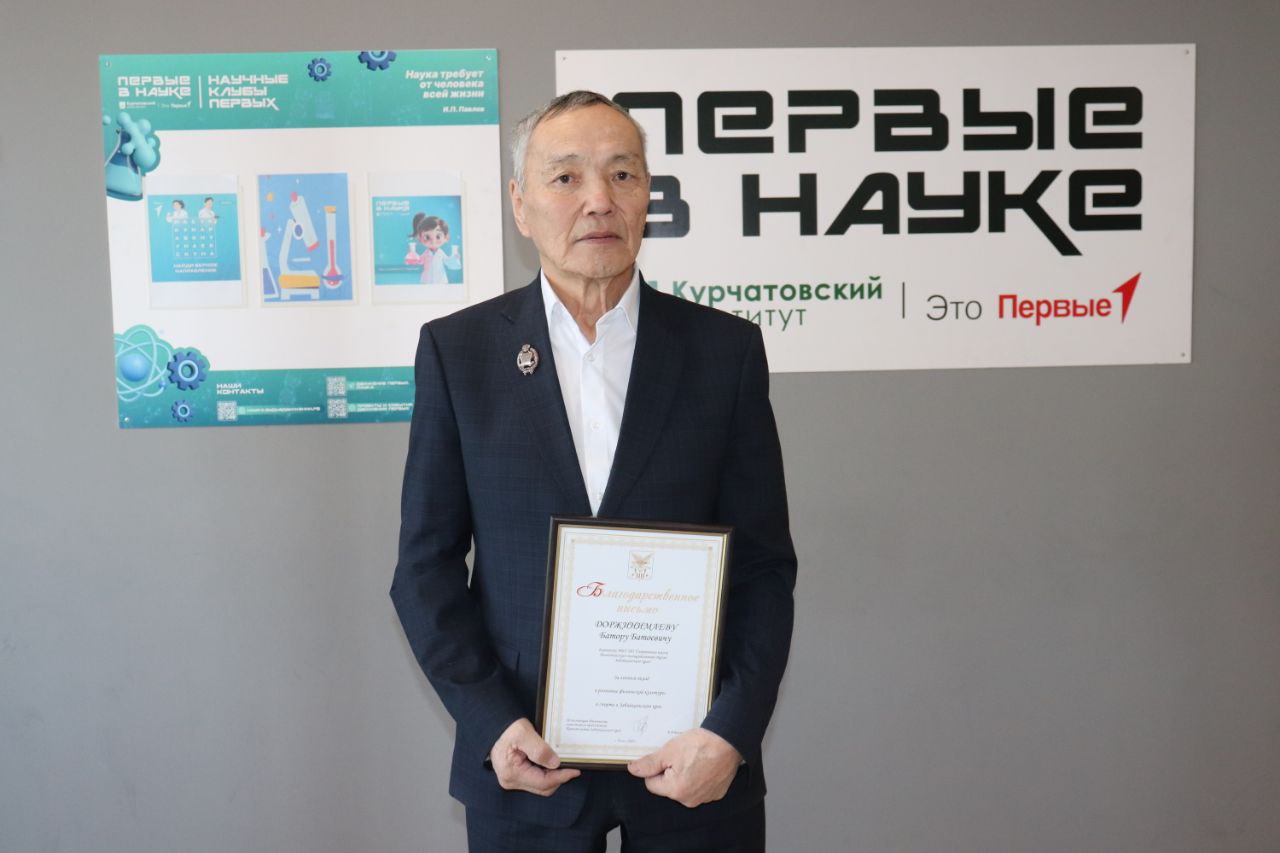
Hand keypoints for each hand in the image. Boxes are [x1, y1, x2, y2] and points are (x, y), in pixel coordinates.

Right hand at [490, 718, 579, 796]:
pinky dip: (546, 772)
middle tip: (571, 765)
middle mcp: (511, 781)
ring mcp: (513, 780)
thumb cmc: (506, 729)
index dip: (561, 777)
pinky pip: (536, 779)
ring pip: (540, 785)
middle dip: (559, 778)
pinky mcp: (516, 775)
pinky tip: (551, 761)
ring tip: (562, 762)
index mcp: (512, 773)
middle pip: (543, 787)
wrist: (493, 726)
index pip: (543, 783)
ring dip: (553, 775)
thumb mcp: (523, 733)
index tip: (575, 770)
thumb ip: (539, 749)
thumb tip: (555, 763)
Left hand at [627, 727, 741, 807]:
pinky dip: (699, 777)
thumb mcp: (669, 751)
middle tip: (680, 756)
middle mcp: (690, 800)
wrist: (729, 741)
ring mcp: (704, 798)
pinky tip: (704, 763)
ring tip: (694, 758)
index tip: (666, 757)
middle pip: (668, 787)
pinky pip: (700, 787)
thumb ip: (649, 763)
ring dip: (685, 775)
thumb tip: (634, 770)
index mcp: (676, 790)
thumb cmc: (701, 744)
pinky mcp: (716, 793)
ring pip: (684, 787)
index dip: (656, 768)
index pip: (652, 784)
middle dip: (670, 772)